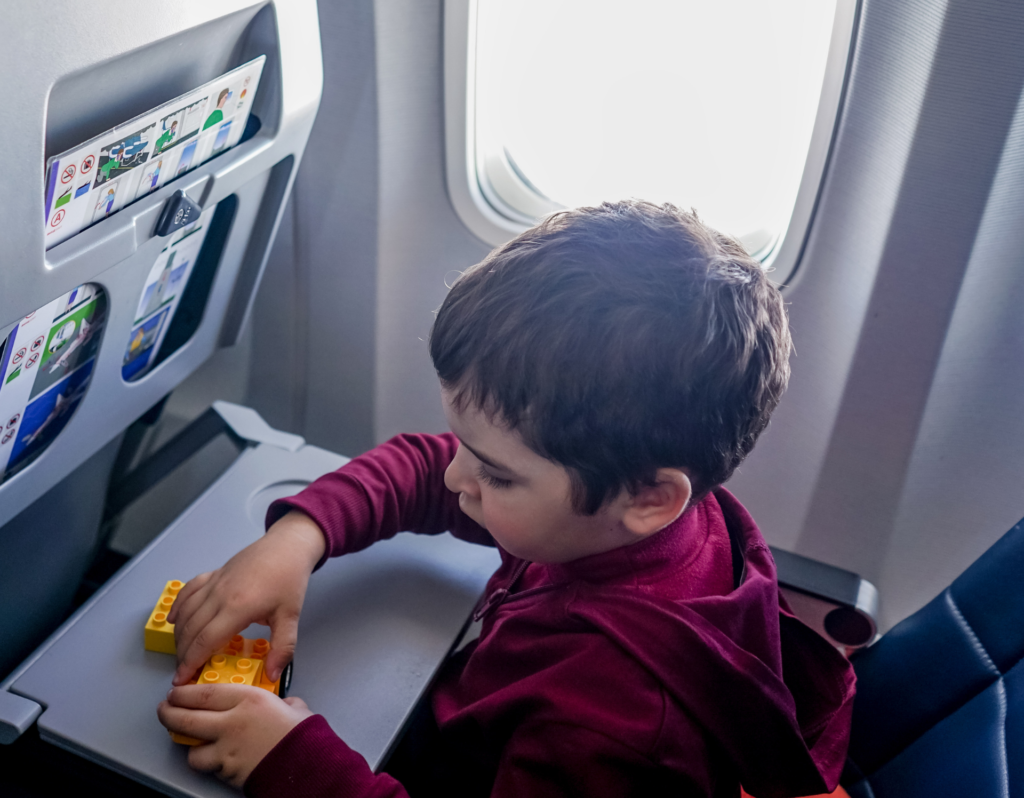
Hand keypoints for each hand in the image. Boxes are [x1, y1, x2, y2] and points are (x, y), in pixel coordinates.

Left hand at [157, 684, 313, 787]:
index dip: (183, 692)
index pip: (203, 693)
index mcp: (248, 700)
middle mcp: (232, 722)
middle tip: (165, 710)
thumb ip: (281, 702)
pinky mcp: (227, 772)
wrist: (307, 766)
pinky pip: (209, 767)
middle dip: (169, 714)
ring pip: (192, 749)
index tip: (176, 691)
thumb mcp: (293, 707)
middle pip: (187, 718)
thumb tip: (283, 704)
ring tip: (192, 741)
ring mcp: (226, 750)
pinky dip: (209, 763)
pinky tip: (214, 759)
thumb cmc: (303, 735)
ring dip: (189, 745)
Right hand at [168, 511, 325, 684]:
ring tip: (180, 653)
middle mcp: (219, 595)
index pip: (205, 641)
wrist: (288, 546)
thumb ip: (282, 648)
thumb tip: (272, 676)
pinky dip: (178, 606)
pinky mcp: (214, 573)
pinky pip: (188, 591)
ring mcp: (214, 582)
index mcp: (237, 608)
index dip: (190, 663)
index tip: (181, 680)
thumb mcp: (291, 616)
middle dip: (182, 654)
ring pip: (187, 612)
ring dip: (179, 634)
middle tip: (182, 672)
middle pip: (191, 629)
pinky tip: (174, 620)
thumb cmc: (290, 580)